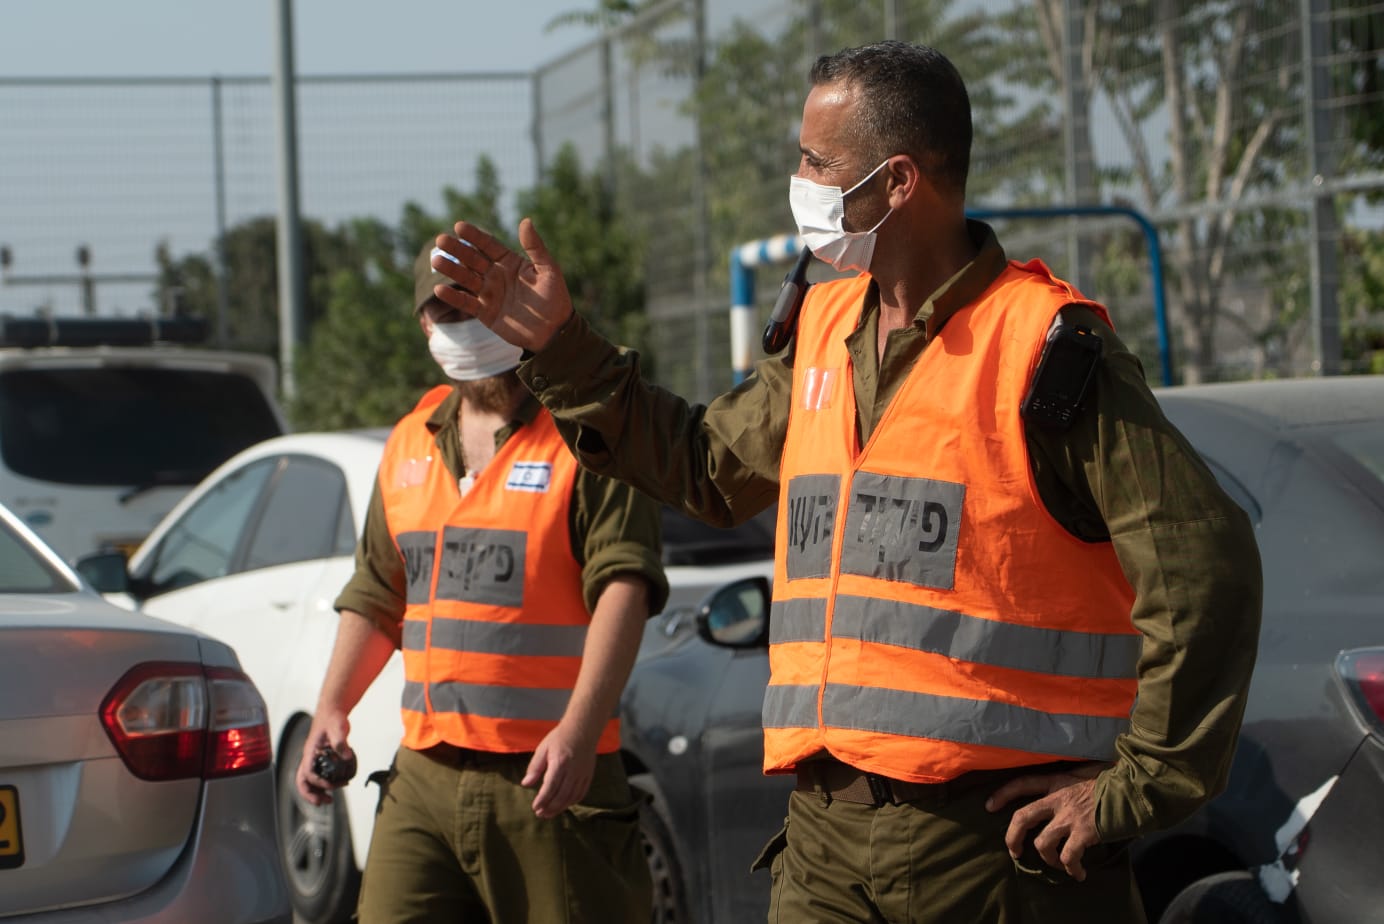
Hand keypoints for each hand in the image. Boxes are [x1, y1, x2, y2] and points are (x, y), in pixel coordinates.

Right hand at [294, 711, 353, 805]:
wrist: (333, 711)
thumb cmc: (333, 718)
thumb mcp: (338, 728)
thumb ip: (341, 742)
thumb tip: (346, 756)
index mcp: (310, 751)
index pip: (308, 773)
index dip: (318, 782)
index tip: (332, 786)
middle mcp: (310, 757)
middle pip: (302, 781)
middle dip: (310, 794)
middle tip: (324, 802)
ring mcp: (315, 759)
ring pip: (309, 780)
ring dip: (317, 792)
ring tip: (329, 800)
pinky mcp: (322, 759)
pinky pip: (319, 775)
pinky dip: (325, 784)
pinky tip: (338, 784)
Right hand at [431, 218, 574, 352]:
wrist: (554, 332)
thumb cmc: (555, 298)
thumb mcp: (548, 270)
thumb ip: (536, 247)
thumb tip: (526, 221)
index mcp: (510, 262)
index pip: (489, 245)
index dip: (475, 236)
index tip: (459, 226)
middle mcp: (497, 275)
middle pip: (473, 259)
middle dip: (457, 250)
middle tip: (441, 240)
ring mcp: (490, 294)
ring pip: (466, 279)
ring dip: (451, 270)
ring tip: (436, 260)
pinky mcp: (485, 313)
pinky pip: (466, 303)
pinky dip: (453, 297)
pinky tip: (440, 289)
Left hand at [522, 723, 596, 818]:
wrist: (583, 729)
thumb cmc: (560, 738)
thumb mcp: (543, 749)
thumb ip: (535, 767)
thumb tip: (526, 784)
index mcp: (560, 763)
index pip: (550, 787)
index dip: (542, 800)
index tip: (535, 807)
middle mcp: (573, 771)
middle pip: (561, 796)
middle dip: (550, 808)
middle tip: (540, 814)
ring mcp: (582, 774)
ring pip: (571, 797)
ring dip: (560, 808)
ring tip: (549, 813)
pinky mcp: (588, 775)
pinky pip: (581, 794)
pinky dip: (571, 802)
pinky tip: (563, 805)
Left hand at [985, 763, 1106, 880]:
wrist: (1134, 789)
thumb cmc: (1113, 780)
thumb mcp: (1085, 773)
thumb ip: (1071, 781)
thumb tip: (1068, 787)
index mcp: (1057, 781)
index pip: (1022, 783)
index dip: (1003, 794)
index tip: (989, 806)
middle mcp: (1059, 798)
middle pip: (1022, 817)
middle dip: (1013, 838)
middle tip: (1014, 851)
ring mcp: (1070, 817)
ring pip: (1043, 844)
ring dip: (1049, 859)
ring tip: (1059, 864)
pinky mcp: (1084, 833)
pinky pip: (1069, 857)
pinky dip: (1072, 869)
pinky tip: (1079, 874)